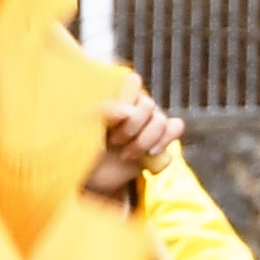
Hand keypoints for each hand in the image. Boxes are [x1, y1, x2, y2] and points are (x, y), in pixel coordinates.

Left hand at [87, 85, 179, 200]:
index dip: (124, 101)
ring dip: (144, 141)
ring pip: (161, 121)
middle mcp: (135, 104)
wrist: (94, 178)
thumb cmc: (83, 149)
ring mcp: (150, 121)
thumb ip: (103, 114)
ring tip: (126, 155)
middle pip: (148, 104)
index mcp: (115, 95)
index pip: (132, 81)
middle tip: (114, 141)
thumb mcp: (85, 131)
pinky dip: (165, 142)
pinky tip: (150, 154)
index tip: (108, 123)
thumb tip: (127, 111)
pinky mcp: (161, 138)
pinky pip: (175, 128)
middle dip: (132, 127)